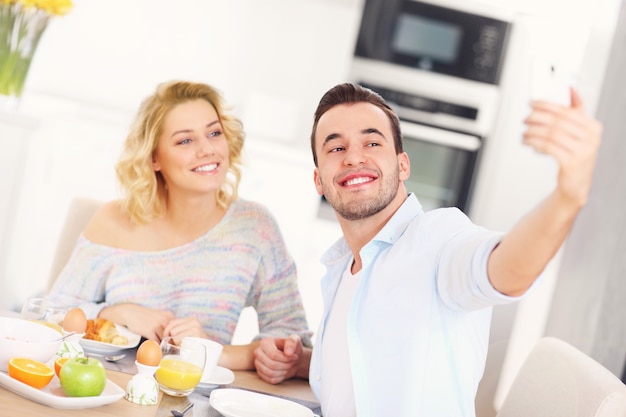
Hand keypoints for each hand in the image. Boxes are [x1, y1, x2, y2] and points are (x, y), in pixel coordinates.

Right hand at [99, 303, 174, 341]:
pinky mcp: (149, 331)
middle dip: (172, 342)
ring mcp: (157, 325)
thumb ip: (167, 323)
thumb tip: (174, 334)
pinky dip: (157, 346)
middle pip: (173, 335)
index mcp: (169, 315)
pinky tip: (156, 348)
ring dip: (164, 345)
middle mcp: (164, 320)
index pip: (178, 328)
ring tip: (163, 349)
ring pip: (164, 339)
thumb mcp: (159, 315)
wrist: (131, 313)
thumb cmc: (145, 315)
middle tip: (171, 348)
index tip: (176, 342)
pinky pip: (156, 342)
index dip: (177, 336)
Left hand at [162, 317, 207, 344]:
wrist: (210, 352)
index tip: (168, 339)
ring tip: (183, 346)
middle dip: (172, 338)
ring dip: (176, 343)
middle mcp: (193, 322)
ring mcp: (195, 328)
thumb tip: (162, 324)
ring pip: (174, 336)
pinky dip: (180, 346)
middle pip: (172, 330)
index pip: (172, 322)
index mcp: (191, 320)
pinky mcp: (196, 335)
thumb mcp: (185, 334)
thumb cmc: (195, 344)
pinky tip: (186, 347)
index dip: (167, 331)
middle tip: (178, 344)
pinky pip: (179, 341)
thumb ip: (174, 328)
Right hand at [253, 335, 307, 383]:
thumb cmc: (292, 348)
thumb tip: (288, 353)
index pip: (273, 355)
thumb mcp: (295, 340)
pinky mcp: (260, 373)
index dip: (286, 358)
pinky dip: (280, 378)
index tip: (295, 357)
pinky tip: (284, 371)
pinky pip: (270, 380)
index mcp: (265, 342)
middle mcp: (258, 352)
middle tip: (292, 362)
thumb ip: (292, 342)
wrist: (291, 357)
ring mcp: (258, 363)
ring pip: (270, 373)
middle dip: (286, 365)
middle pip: (272, 365)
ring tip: (289, 366)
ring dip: (284, 372)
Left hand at [523, 88, 601, 205]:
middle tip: (525, 119)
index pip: (566, 110)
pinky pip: (548, 147)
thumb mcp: (579, 132)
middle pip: (557, 121)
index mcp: (593, 126)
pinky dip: (534, 142)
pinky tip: (527, 142)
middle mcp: (591, 138)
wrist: (576, 183)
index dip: (546, 105)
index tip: (531, 103)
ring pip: (551, 134)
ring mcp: (583, 151)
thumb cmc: (575, 155)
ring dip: (533, 131)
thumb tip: (571, 88)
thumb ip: (576, 110)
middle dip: (537, 118)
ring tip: (524, 132)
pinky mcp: (571, 163)